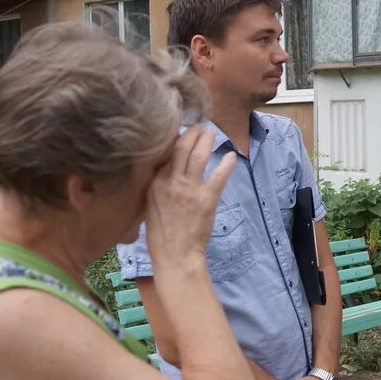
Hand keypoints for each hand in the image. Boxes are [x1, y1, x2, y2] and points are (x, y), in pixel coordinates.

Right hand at [144, 125, 235, 269]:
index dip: (174, 137)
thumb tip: (163, 168)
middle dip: (192, 133)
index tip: (180, 129)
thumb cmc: (160, 233)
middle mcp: (170, 181)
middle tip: (199, 125)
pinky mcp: (206, 199)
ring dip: (206, 141)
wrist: (175, 254)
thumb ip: (156, 184)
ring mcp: (189, 189)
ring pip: (199, 157)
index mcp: (154, 183)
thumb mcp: (149, 204)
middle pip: (182, 148)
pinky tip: (231, 156)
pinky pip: (218, 176)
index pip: (164, 152)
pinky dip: (226, 165)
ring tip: (211, 132)